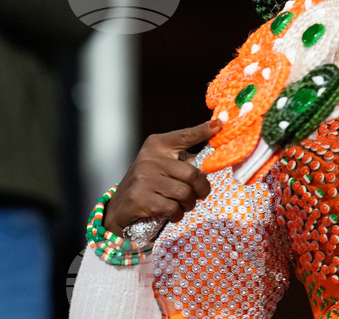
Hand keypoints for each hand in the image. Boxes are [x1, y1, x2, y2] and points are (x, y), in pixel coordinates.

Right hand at [103, 120, 219, 233]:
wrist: (119, 207)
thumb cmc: (150, 183)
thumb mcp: (164, 164)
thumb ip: (186, 158)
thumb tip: (215, 146)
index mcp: (157, 145)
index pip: (185, 136)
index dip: (203, 131)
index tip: (219, 125)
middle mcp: (149, 158)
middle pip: (192, 174)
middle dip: (202, 188)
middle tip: (200, 194)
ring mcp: (143, 178)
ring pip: (184, 193)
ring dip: (189, 203)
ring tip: (184, 204)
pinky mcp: (139, 198)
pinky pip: (172, 208)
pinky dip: (177, 214)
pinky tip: (172, 212)